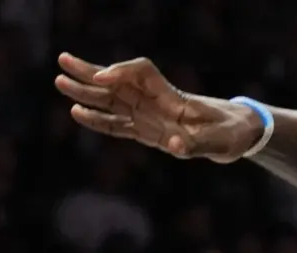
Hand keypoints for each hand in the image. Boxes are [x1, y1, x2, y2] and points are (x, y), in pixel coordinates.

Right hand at [54, 54, 262, 161]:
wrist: (237, 136)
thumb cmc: (231, 134)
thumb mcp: (221, 141)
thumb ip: (198, 144)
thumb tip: (174, 146)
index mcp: (174, 98)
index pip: (143, 74)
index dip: (122, 72)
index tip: (104, 78)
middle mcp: (157, 102)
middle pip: (119, 81)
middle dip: (92, 72)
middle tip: (63, 62)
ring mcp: (150, 116)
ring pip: (112, 100)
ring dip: (87, 91)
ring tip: (59, 80)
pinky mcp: (147, 132)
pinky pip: (117, 124)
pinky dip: (97, 118)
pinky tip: (76, 112)